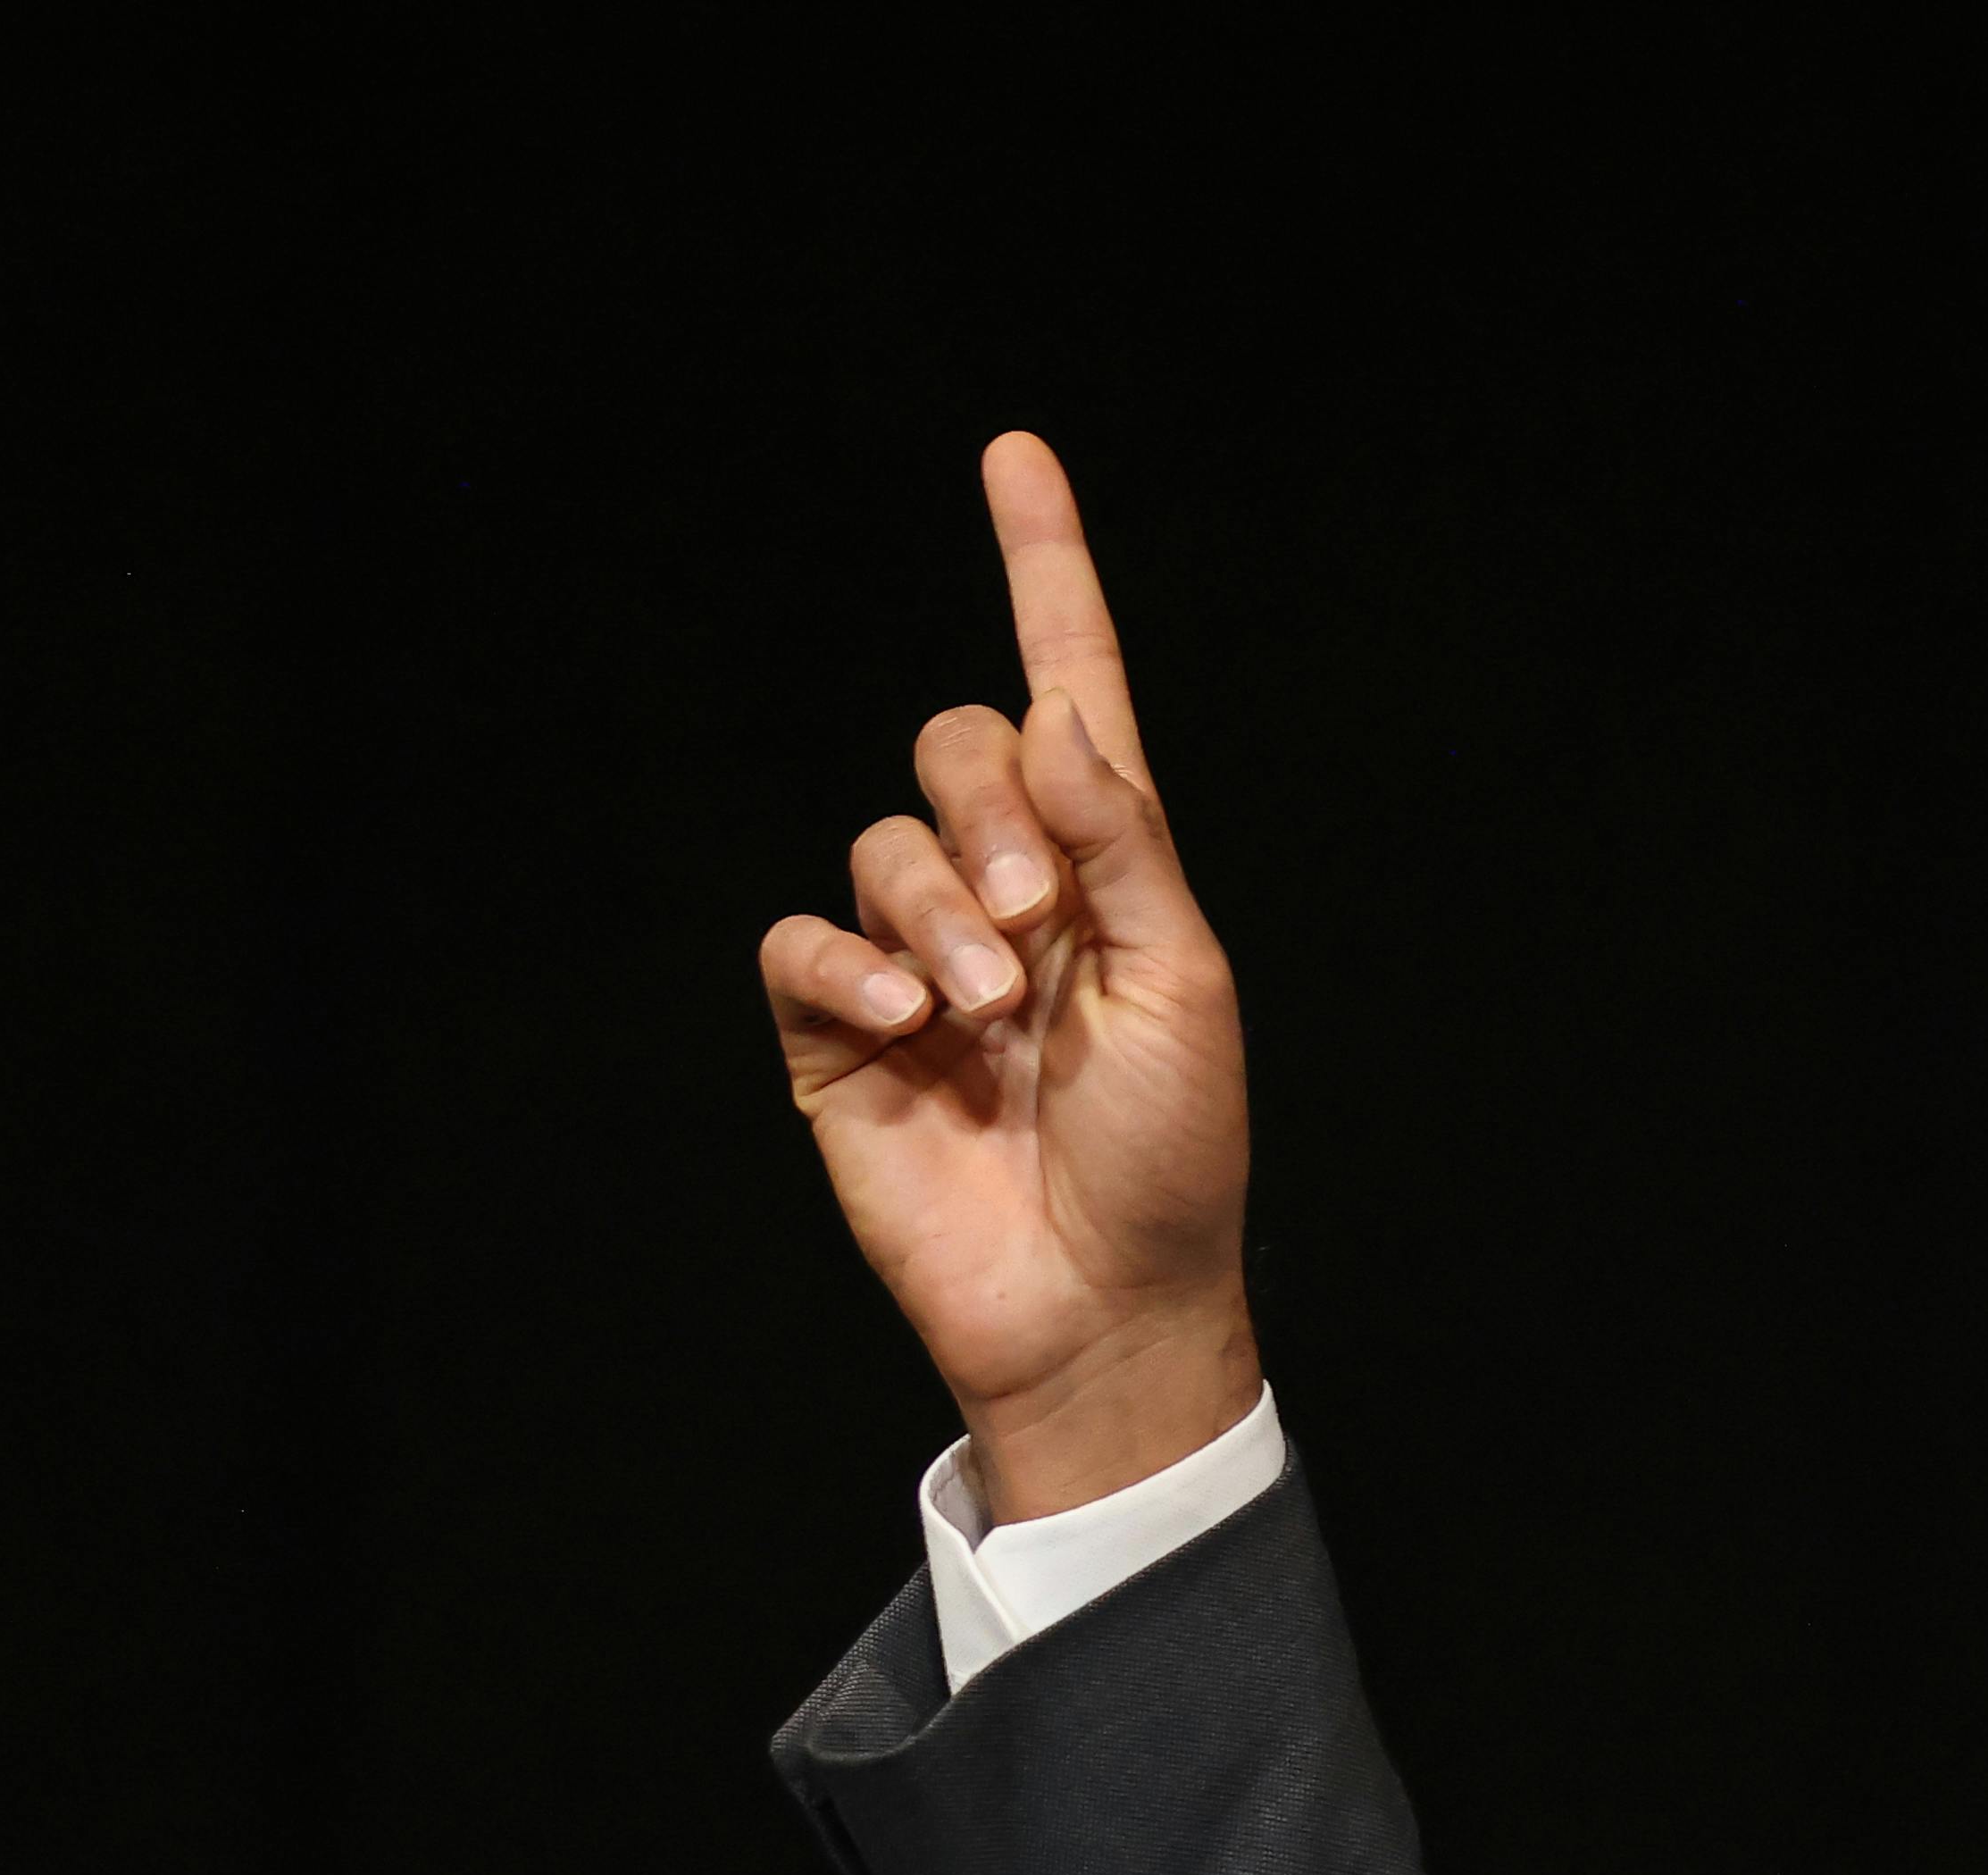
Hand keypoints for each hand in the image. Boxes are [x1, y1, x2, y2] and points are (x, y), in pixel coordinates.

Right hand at [757, 434, 1263, 1518]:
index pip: (1067, 689)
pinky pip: (803, 944)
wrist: (1106, 1304)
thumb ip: (1123, 845)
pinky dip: (849, 967)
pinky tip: (908, 1024)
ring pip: (881, 845)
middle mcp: (1006, 894)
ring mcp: (914, 962)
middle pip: (957, 747)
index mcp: (1106, 869)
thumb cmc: (1174, 1158)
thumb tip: (1058, 716)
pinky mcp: (834, 1036)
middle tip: (1034, 928)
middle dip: (990, 815)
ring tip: (987, 1012)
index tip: (1015, 456)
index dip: (1042, 570)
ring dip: (936, 914)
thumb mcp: (1184, 986)